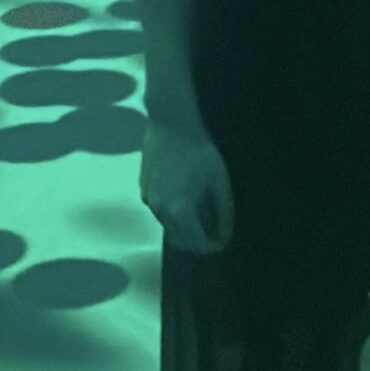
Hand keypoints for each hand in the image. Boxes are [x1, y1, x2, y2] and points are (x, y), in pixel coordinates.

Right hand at [140, 119, 234, 256]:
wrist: (170, 124)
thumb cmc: (199, 151)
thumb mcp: (219, 181)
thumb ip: (223, 212)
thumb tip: (225, 234)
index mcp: (181, 211)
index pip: (197, 244)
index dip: (213, 246)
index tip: (224, 240)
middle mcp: (161, 211)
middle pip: (180, 241)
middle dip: (198, 243)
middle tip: (214, 233)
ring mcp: (149, 201)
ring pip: (168, 228)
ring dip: (185, 229)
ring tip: (202, 214)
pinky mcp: (144, 190)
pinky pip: (160, 212)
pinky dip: (174, 215)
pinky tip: (186, 198)